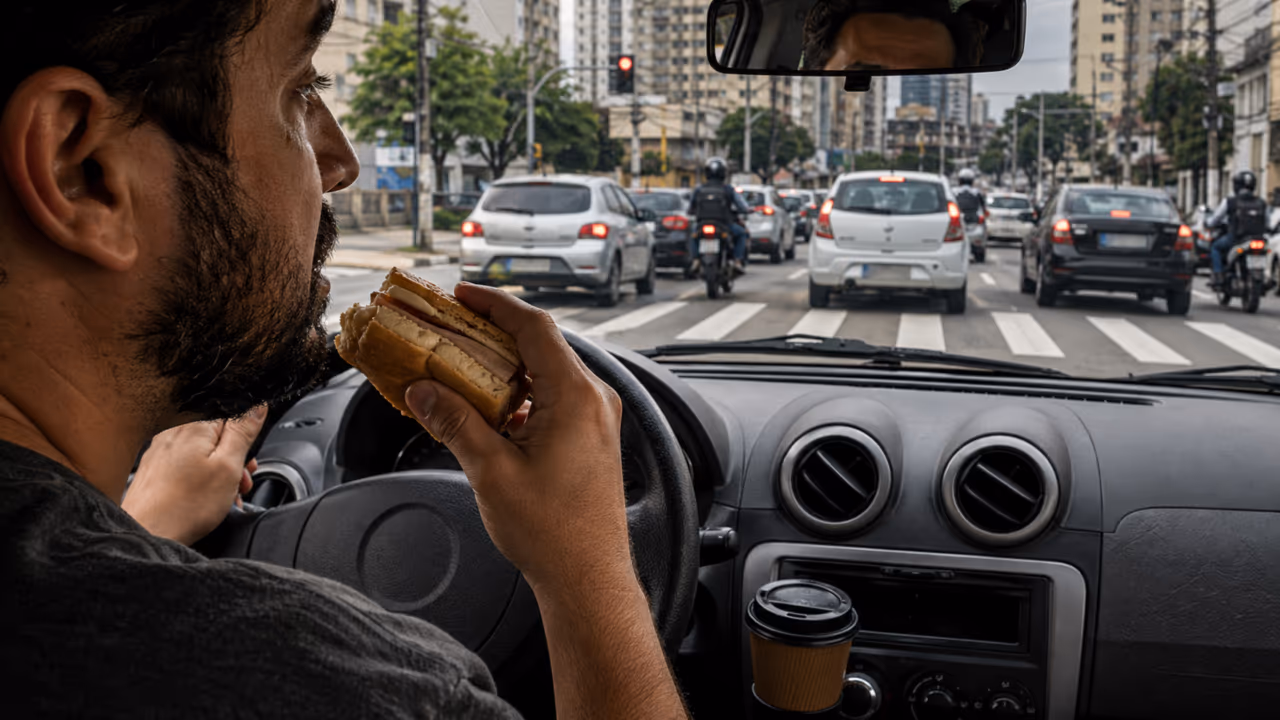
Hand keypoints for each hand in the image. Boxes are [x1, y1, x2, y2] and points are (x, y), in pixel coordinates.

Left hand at [124, 406, 267, 545]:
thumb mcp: (228, 466)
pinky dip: (202, 476)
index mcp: (195, 425)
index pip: (232, 414)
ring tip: (224, 495)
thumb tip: (256, 406)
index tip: (247, 459)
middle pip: (217, 434)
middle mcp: (175, 431)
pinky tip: (205, 497)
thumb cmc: (185, 506)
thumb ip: (243, 431)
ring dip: (220, 470)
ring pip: (204, 450)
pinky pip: (188, 463)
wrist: (147, 533)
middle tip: (239, 481)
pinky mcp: (156, 466)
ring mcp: (163, 449)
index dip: (246, 438)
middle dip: (234, 457)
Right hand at [403, 283, 631, 593]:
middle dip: (492, 333)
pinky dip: (520, 393)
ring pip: (547, 373)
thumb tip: (422, 390)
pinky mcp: (592, 438)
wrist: (588, 578)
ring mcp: (597, 419)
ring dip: (504, 366)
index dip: (494, 304)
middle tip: (451, 326)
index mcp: (576, 396)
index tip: (461, 294)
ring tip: (461, 366)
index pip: (534, 327)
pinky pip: (554, 398)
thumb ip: (454, 423)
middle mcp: (594, 400)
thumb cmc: (553, 533)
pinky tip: (488, 406)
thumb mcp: (491, 471)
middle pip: (541, 345)